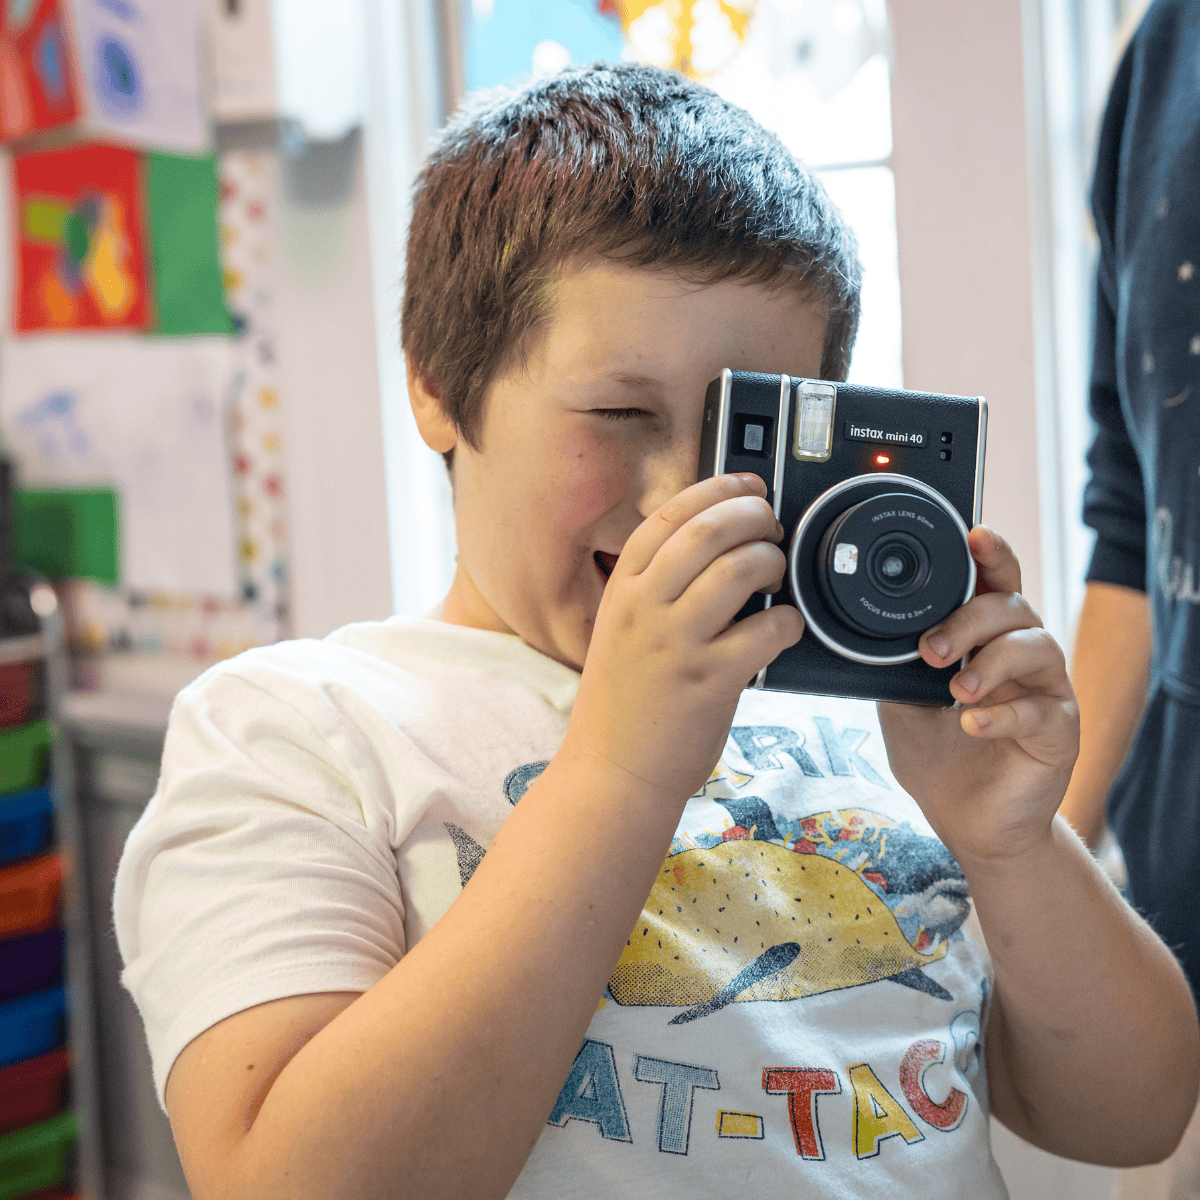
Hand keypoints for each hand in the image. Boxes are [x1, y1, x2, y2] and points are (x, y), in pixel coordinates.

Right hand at [564, 473, 804, 803]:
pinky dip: (788, 622)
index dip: (717, 489)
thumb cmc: (623, 704)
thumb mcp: (622, 631)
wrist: (611, 773)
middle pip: (709, 530)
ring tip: (776, 578)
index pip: (669, 515)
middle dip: (754, 516)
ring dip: (773, 562)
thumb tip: (722, 546)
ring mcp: (675, 644)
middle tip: (772, 528)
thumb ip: (659, 589)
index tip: (748, 486)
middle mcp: (644, 609)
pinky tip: (784, 629)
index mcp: (622, 590)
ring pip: (740, 569)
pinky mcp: (709, 681)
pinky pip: (767, 630)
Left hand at [878, 527, 1078, 865]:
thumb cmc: (936, 755)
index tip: (973, 535)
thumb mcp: (899, 702)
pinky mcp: (1060, 732)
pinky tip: (973, 723)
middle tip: (931, 649)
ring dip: (991, 662)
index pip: (997, 582)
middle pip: (1013, 606)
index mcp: (988, 636)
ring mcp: (1047, 690)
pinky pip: (1042, 710)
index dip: (992, 554)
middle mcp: (1023, 653)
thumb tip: (863, 628)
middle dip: (970, 618)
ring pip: (1037, 646)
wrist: (966, 821)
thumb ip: (895, 663)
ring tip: (956, 689)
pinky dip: (1004, 713)